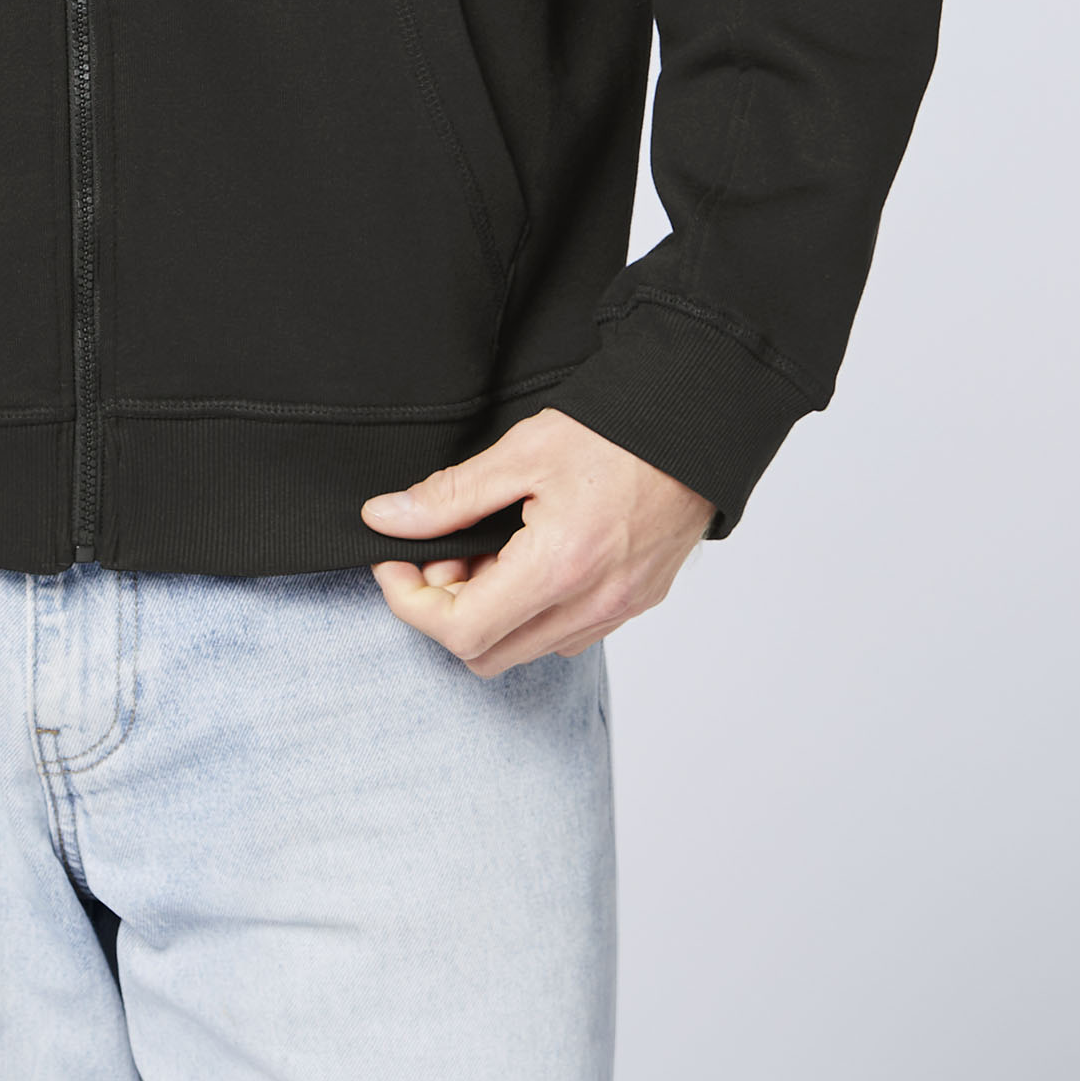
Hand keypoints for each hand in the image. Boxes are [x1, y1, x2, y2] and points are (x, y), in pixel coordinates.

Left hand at [362, 408, 711, 676]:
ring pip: (524, 650)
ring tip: (488, 547)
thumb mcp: (521, 452)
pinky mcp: (635, 603)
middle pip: (486, 655)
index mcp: (558, 568)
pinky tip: (528, 557)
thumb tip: (386, 519)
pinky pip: (564, 635)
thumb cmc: (615, 432)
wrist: (693, 425)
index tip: (395, 561)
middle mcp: (591, 605)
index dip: (410, 602)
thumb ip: (448, 495)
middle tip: (442, 552)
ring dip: (490, 613)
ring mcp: (617, 611)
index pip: (460, 630)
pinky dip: (530, 612)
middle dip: (445, 611)